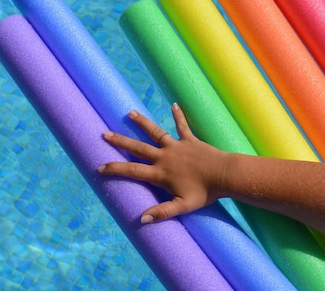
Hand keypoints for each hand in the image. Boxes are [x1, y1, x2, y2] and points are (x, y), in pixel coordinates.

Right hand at [99, 103, 230, 222]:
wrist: (224, 174)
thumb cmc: (205, 192)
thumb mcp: (183, 206)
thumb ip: (162, 212)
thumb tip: (142, 219)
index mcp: (161, 173)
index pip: (132, 170)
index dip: (115, 168)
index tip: (100, 166)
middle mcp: (165, 157)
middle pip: (138, 148)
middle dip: (120, 141)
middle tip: (105, 134)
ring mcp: (177, 146)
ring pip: (155, 132)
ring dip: (142, 122)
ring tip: (130, 113)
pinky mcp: (190, 140)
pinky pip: (182, 126)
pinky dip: (178, 116)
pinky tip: (174, 105)